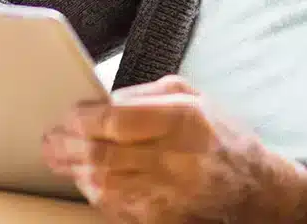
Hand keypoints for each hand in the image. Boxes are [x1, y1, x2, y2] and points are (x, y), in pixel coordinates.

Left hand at [41, 75, 306, 223]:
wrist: (254, 186)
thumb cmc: (218, 135)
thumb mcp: (191, 96)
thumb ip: (145, 95)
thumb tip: (104, 101)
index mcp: (182, 119)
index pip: (117, 121)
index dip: (84, 119)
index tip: (69, 115)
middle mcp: (175, 157)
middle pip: (104, 155)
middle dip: (68, 146)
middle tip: (51, 140)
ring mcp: (169, 192)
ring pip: (105, 185)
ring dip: (76, 171)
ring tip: (60, 158)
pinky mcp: (164, 217)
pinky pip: (117, 208)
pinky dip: (96, 194)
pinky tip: (86, 181)